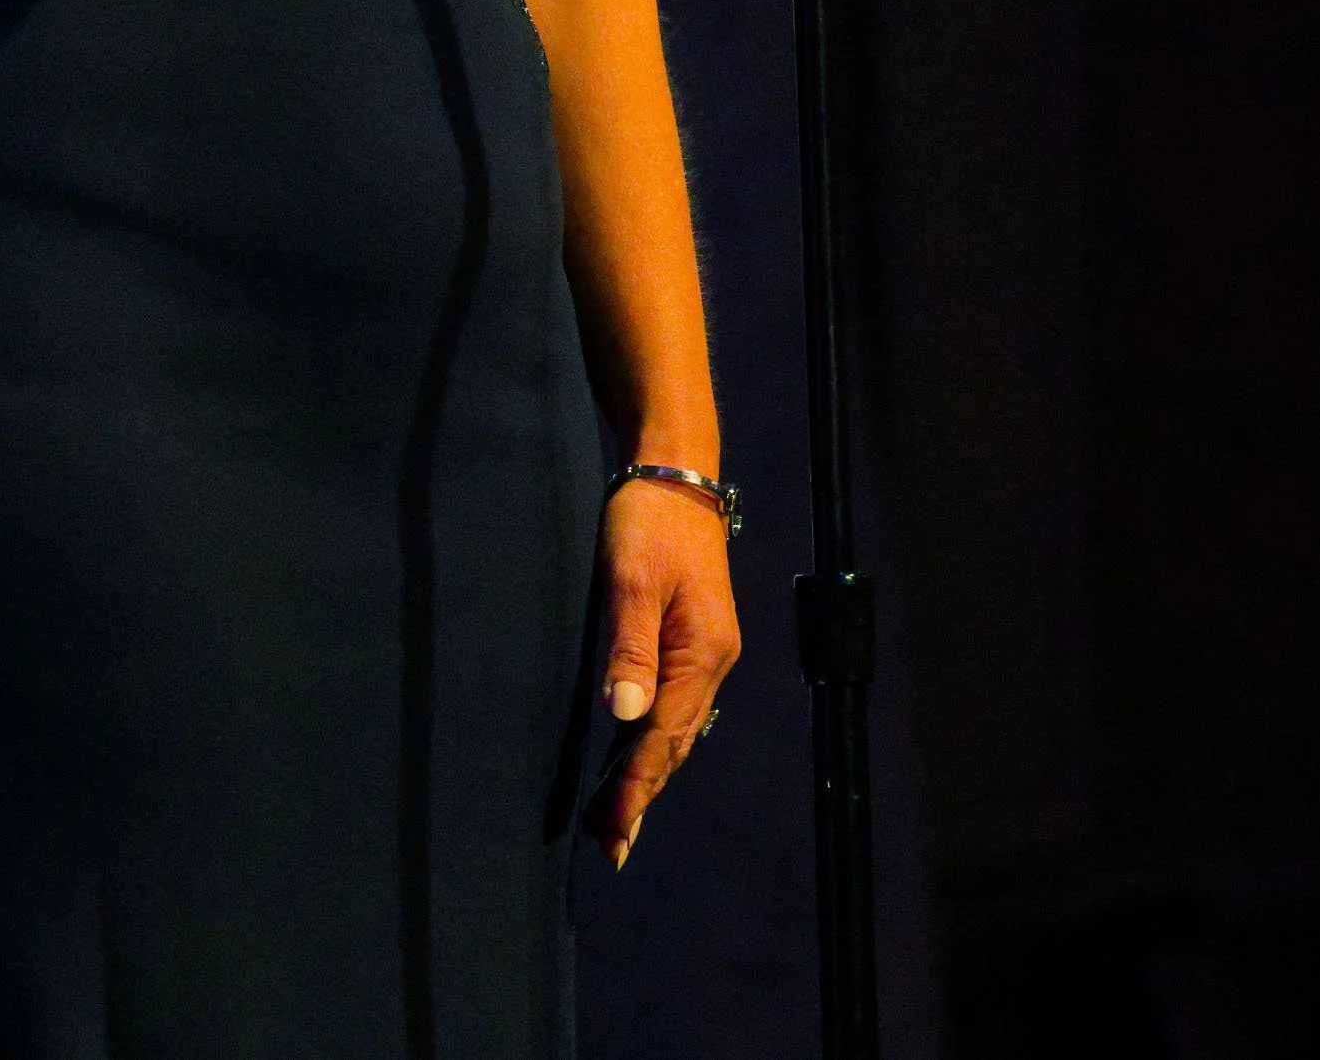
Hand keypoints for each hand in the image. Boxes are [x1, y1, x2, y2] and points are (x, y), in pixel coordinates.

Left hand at [586, 480, 740, 868]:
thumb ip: (630, 648)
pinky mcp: (696, 639)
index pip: (663, 736)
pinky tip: (638, 756)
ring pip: (677, 728)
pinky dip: (655, 740)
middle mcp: (712, 660)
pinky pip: (677, 706)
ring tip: (616, 818)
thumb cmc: (648, 521)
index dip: (635, 787)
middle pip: (674, 743)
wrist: (676, 473)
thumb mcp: (631, 579)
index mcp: (701, 652)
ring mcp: (707, 651)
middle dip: (641, 794)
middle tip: (607, 845)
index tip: (612, 833)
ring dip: (648, 773)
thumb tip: (626, 716)